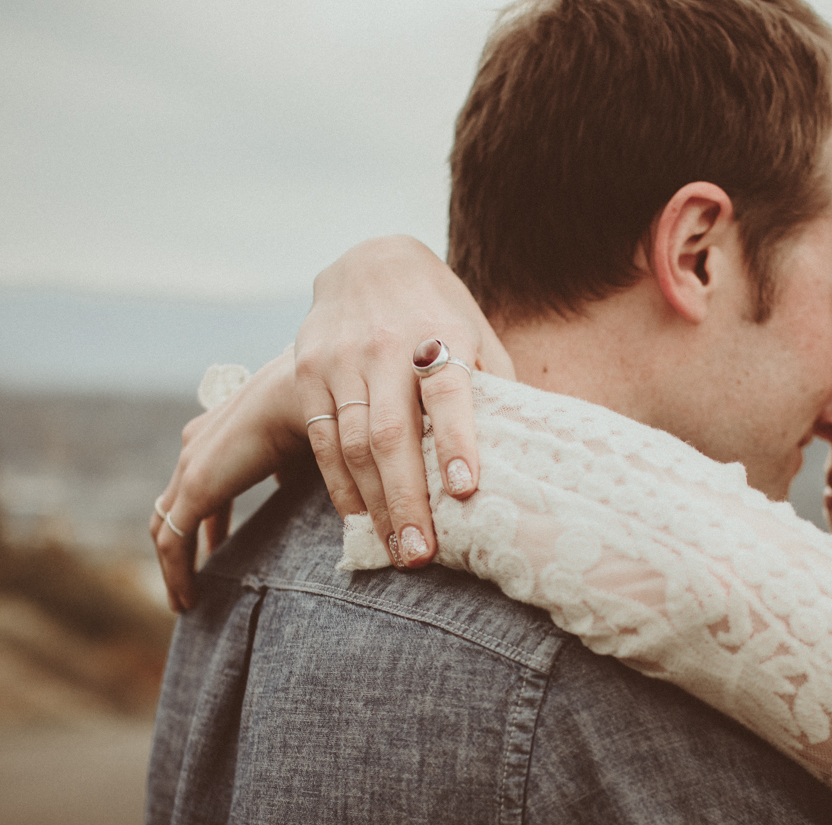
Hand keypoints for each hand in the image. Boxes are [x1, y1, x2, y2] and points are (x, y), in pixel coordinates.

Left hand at [152, 349, 305, 611]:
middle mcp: (196, 447)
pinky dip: (176, 574)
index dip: (211, 522)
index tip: (221, 547)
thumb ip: (304, 475)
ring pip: (166, 526)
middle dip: (185, 544)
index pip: (201, 485)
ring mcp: (191, 467)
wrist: (318, 397)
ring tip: (186, 601)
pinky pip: (173, 542)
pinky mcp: (196, 488)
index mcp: (219, 435)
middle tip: (195, 579)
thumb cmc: (325, 418)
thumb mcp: (311, 452)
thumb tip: (328, 499)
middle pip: (173, 505)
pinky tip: (188, 601)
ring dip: (174, 567)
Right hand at [296, 236, 512, 568]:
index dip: (457, 440)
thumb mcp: (478, 334)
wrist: (371, 262)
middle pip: (393, 434)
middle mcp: (385, 347)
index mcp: (439, 335)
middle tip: (420, 555)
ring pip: (354, 445)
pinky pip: (322, 440)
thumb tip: (525, 452)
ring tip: (395, 550)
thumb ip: (496, 387)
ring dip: (375, 505)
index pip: (448, 391)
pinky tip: (360, 517)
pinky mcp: (306, 373)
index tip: (467, 490)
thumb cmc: (441, 313)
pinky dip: (341, 484)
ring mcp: (340, 360)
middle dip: (407, 500)